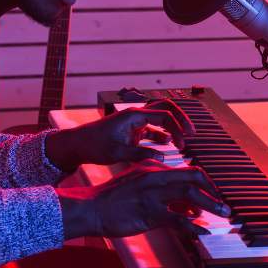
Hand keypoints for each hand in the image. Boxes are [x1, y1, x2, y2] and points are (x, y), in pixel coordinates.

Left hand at [44, 100, 195, 169]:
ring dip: (172, 129)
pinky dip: (162, 136)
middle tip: (191, 133)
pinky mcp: (132, 132)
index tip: (188, 137)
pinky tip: (168, 146)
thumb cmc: (92, 145)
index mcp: (133, 115)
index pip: (164, 114)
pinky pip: (152, 130)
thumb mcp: (116, 152)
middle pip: (165, 110)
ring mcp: (134, 123)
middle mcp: (135, 115)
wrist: (76, 145)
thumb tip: (162, 157)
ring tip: (181, 144)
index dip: (179, 124)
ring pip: (160, 120)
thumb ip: (139, 154)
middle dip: (180, 120)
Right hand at [57, 160, 228, 238]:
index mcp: (154, 168)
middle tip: (224, 206)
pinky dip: (193, 227)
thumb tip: (190, 207)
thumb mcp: (140, 187)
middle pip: (195, 179)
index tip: (214, 195)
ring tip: (223, 215)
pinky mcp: (149, 212)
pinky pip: (178, 220)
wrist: (90, 208)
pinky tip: (202, 234)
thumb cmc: (114, 200)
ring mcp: (153, 194)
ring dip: (212, 206)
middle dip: (214, 192)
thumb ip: (165, 194)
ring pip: (191, 196)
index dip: (206, 184)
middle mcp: (156, 176)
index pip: (188, 172)